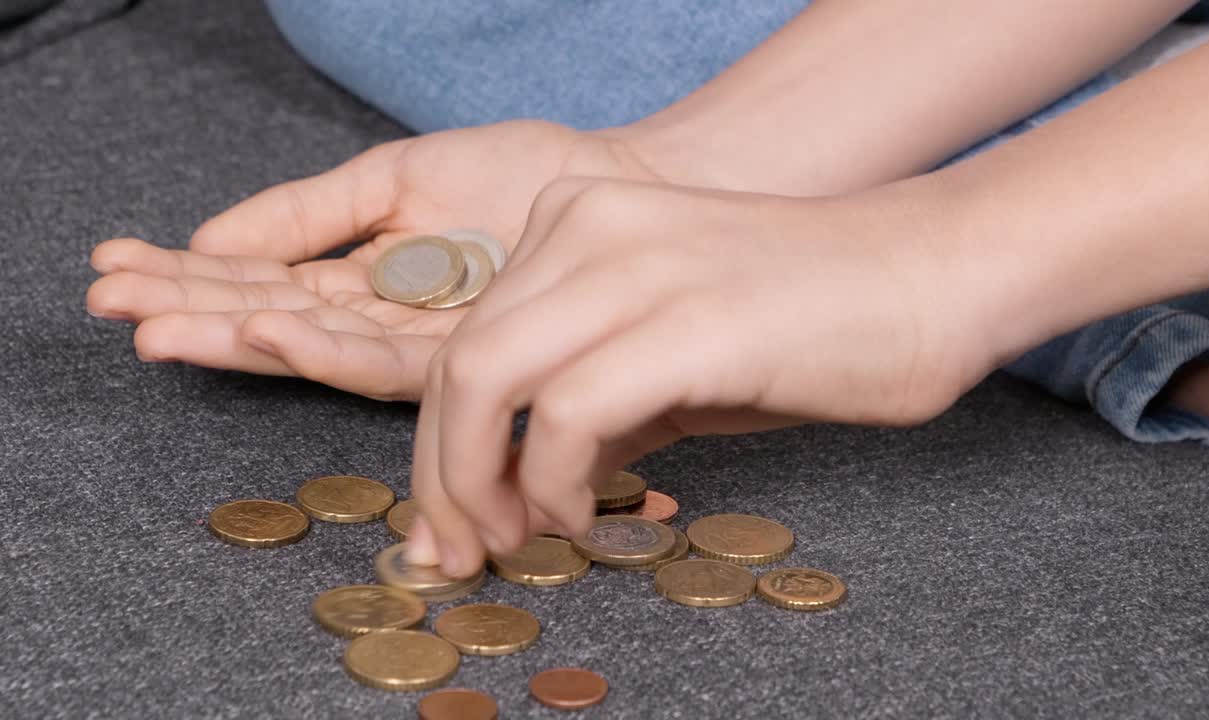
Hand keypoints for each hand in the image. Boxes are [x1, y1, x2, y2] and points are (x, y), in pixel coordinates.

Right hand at [85, 121, 661, 399]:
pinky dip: (320, 344)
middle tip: (111, 302)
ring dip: (232, 337)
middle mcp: (378, 324)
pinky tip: (263, 324)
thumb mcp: (392, 179)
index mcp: (356, 281)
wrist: (608, 186)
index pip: (257, 281)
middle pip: (271, 324)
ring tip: (158, 322)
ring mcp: (420, 347)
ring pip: (313, 348)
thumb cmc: (512, 177)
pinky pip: (382, 358)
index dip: (187, 276)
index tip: (113, 264)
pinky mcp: (466, 359)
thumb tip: (211, 240)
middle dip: (189, 313)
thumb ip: (308, 211)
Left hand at [408, 177, 995, 574]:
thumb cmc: (807, 325)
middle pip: (454, 364)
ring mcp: (635, 266)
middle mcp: (588, 226)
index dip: (442, 446)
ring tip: (525, 535)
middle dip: (443, 477)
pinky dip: (555, 482)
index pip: (462, 341)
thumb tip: (523, 481)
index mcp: (575, 221)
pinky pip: (569, 413)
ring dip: (479, 484)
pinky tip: (586, 512)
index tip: (458, 520)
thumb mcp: (670, 355)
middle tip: (468, 547)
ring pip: (482, 380)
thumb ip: (591, 406)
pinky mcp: (688, 320)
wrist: (927, 279)